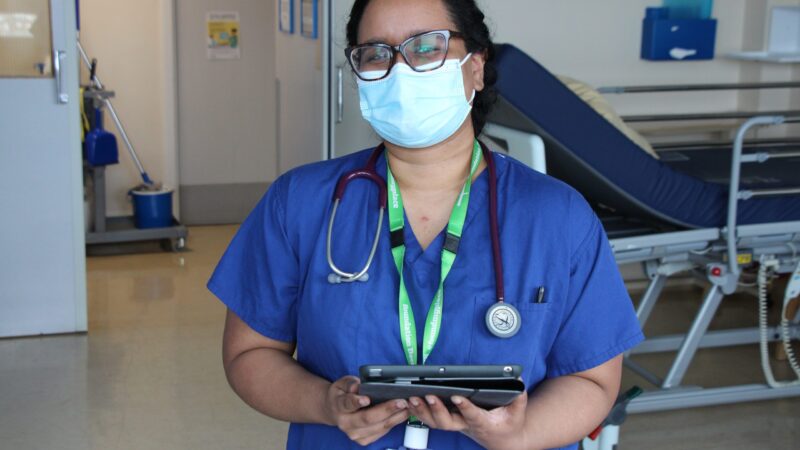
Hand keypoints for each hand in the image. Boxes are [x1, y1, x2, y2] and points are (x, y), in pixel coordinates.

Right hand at [323, 376, 409, 445]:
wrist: (334, 410)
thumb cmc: (342, 394)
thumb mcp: (343, 383)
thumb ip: (351, 383)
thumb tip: (358, 386)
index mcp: (338, 406)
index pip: (347, 404)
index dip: (357, 401)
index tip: (366, 398)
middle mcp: (345, 423)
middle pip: (367, 418)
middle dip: (386, 410)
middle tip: (401, 401)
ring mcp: (354, 434)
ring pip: (378, 427)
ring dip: (395, 418)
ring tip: (407, 407)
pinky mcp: (363, 440)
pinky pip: (381, 432)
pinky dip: (394, 423)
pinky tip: (402, 414)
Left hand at [407, 392, 529, 449]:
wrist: (501, 439)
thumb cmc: (508, 424)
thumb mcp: (518, 413)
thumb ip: (518, 399)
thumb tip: (518, 383)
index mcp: (482, 422)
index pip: (472, 416)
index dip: (464, 407)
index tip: (457, 397)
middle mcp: (465, 425)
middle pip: (447, 422)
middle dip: (436, 410)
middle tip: (428, 395)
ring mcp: (455, 424)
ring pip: (435, 422)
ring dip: (422, 410)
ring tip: (413, 397)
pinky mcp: (448, 421)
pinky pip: (429, 419)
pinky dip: (417, 411)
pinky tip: (408, 400)